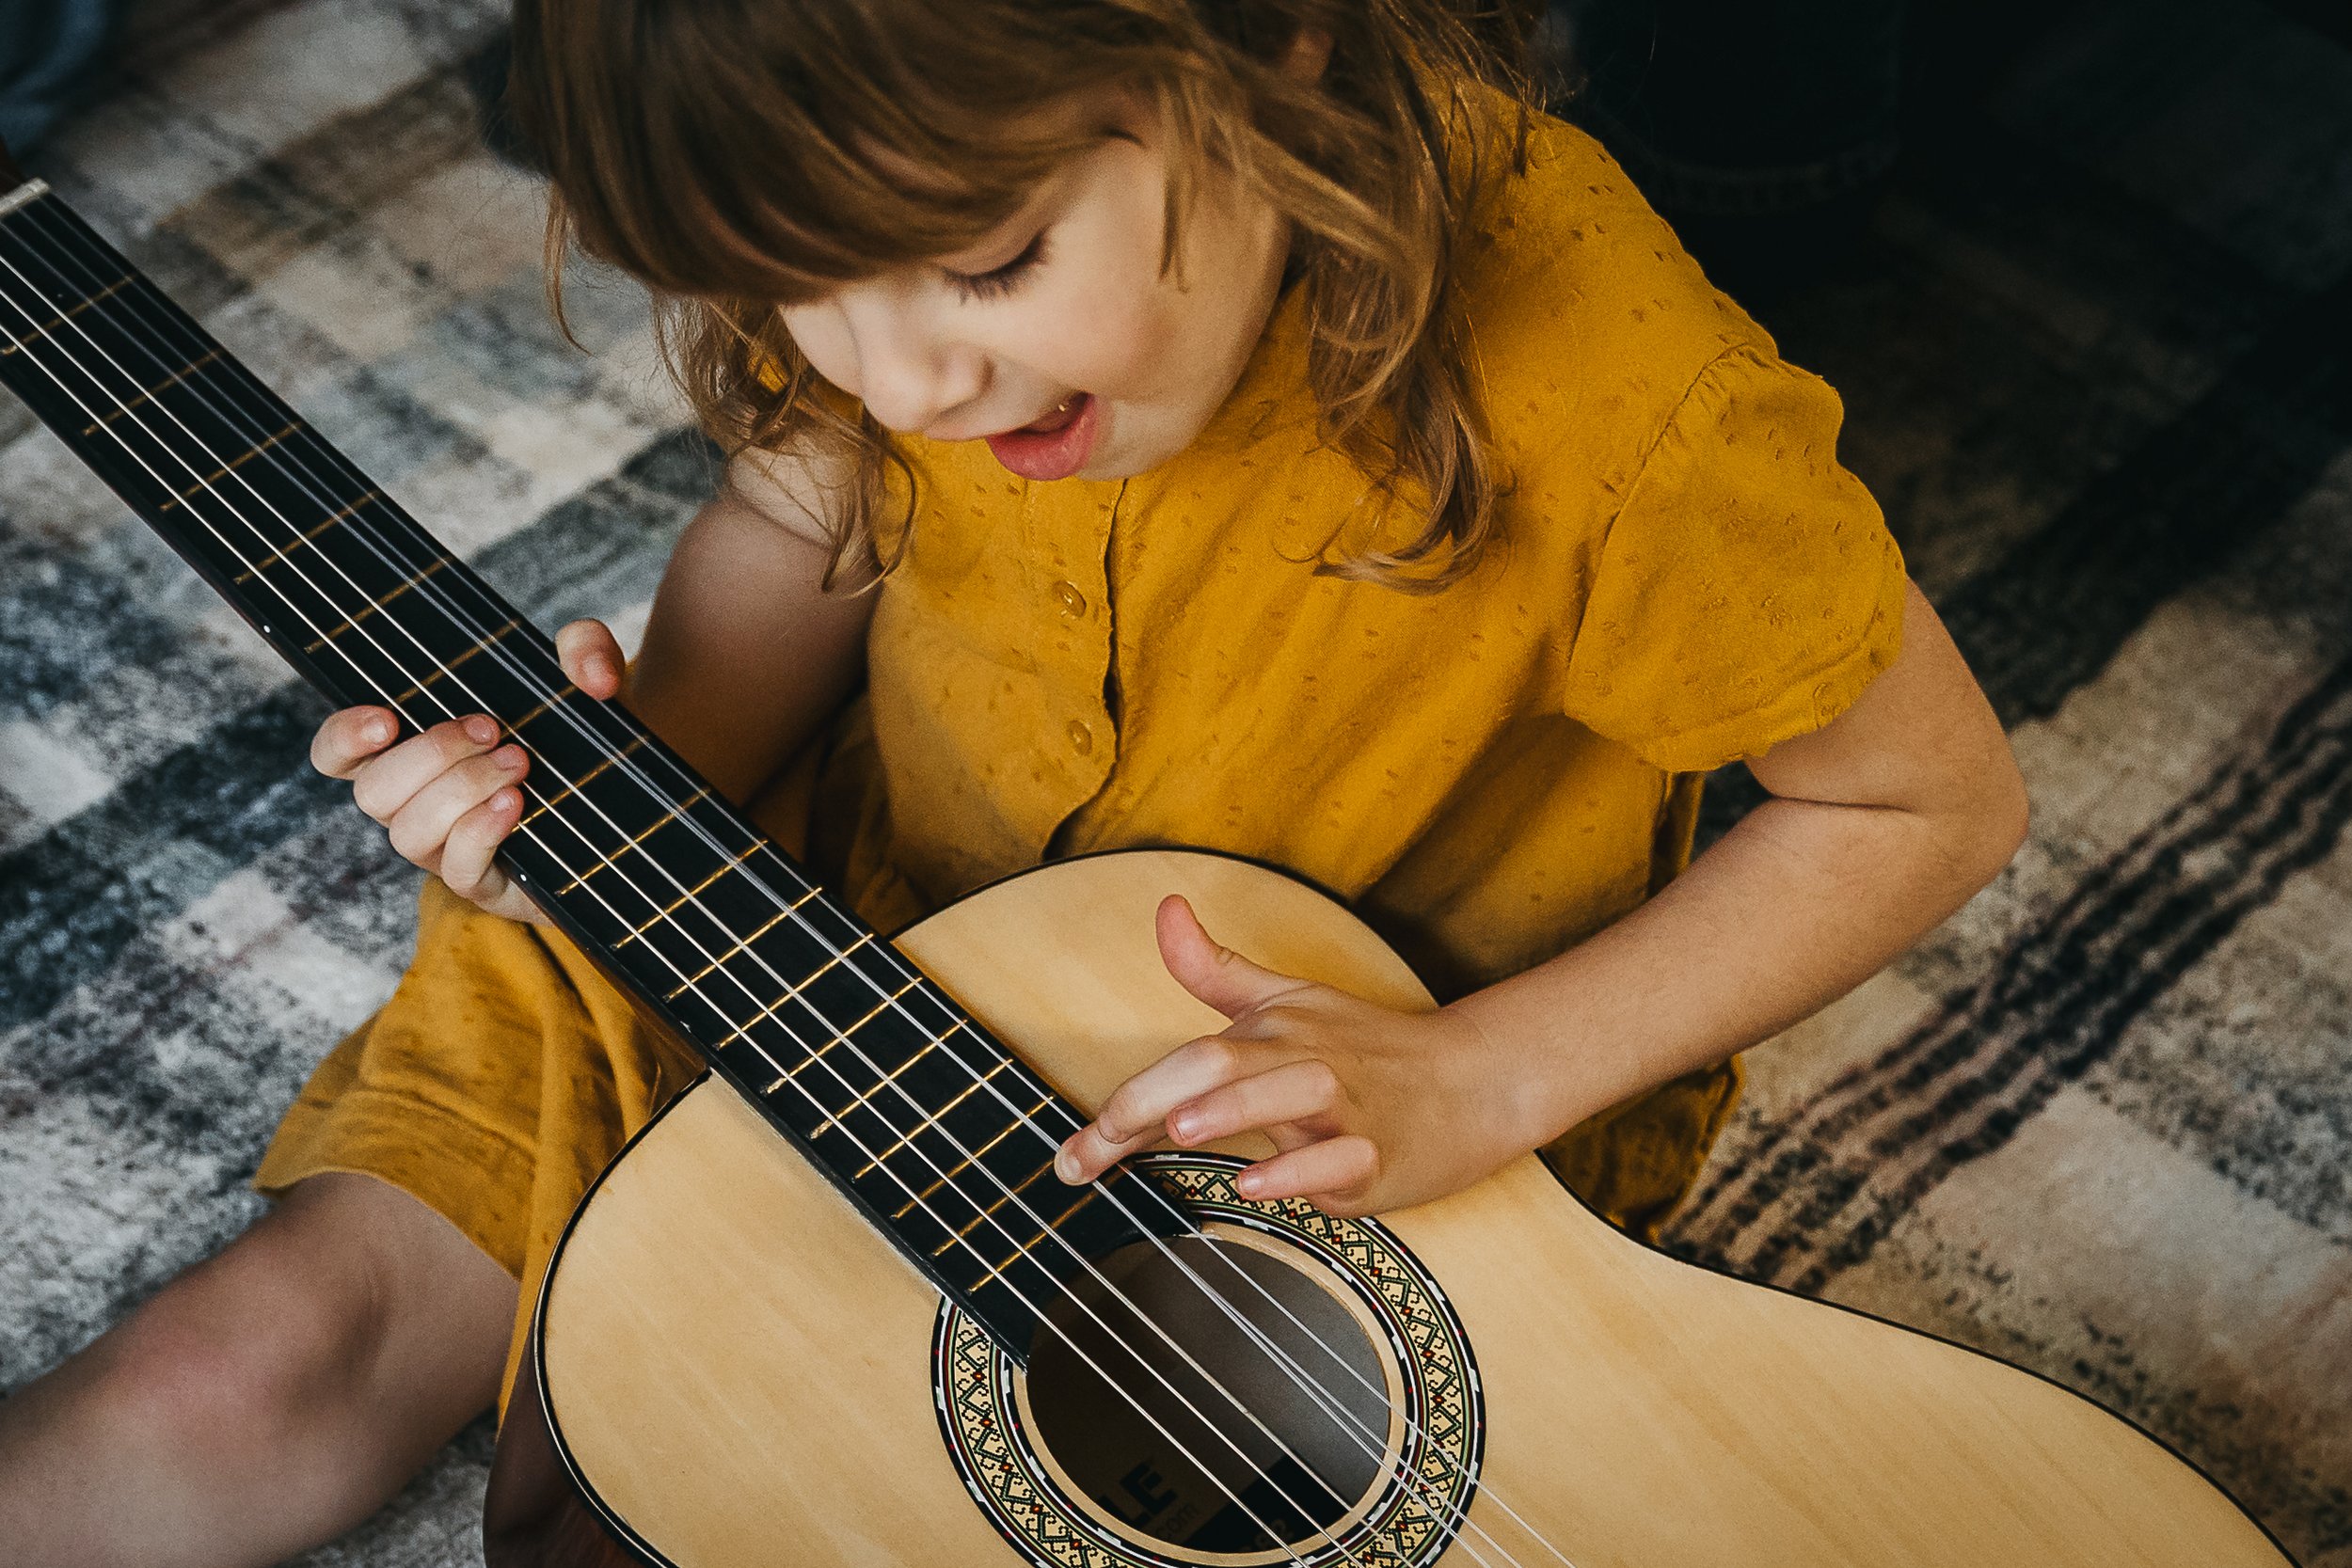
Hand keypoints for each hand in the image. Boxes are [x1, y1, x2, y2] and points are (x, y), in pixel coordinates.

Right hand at [308, 619, 624, 923]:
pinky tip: (516, 804)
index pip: (338, 754)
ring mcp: (442, 849)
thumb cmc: (577, 744)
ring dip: (461, 789)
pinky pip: (456, 867)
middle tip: (491, 730)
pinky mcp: (481, 883)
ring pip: (408, 831)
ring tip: (518, 764)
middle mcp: (414, 805)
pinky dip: (480, 831)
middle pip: (372, 792)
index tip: (385, 718)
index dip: (343, 739)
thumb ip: (587, 650)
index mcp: (411, 756)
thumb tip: (594, 676)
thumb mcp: (584, 685)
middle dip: (429, 755)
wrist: (623, 812)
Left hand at [1053, 895, 1548, 1216]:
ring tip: (1177, 1130)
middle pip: (1223, 1062)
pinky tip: (1255, 1184)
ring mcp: (1344, 1106)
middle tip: (1099, 1139)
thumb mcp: (1290, 999)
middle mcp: (1301, 1060)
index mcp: (1272, 1029)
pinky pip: (1341, 1159)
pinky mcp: (1380, 1155)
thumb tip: (1165, 908)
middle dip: (1151, 1102)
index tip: (1072, 1154)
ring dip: (1230, 1110)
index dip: (1122, 1104)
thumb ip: (1216, 967)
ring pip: (1289, 1095)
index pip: (1183, 1058)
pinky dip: (1299, 1171)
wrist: (1478, 1080)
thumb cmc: (1371, 1049)